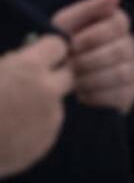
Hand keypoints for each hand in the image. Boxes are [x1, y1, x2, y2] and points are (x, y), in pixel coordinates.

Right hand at [0, 36, 71, 175]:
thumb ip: (12, 60)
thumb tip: (26, 52)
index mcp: (29, 68)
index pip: (58, 46)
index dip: (48, 51)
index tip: (40, 55)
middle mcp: (47, 90)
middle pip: (68, 74)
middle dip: (55, 75)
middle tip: (36, 81)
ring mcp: (50, 117)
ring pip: (58, 102)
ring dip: (43, 103)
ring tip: (14, 112)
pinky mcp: (47, 140)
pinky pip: (48, 126)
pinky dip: (36, 126)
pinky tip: (13, 130)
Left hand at [51, 0, 133, 113]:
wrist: (60, 80)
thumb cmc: (64, 47)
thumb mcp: (68, 25)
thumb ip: (89, 7)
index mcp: (117, 24)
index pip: (118, 24)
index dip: (93, 35)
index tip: (73, 44)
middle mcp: (129, 44)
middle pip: (121, 49)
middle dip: (90, 60)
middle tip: (71, 66)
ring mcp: (132, 68)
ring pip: (121, 72)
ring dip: (92, 78)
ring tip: (74, 81)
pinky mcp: (129, 91)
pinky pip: (119, 93)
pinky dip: (96, 95)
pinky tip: (83, 93)